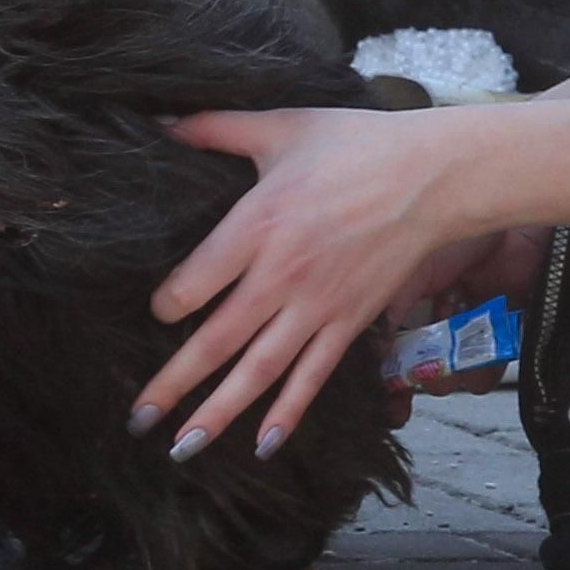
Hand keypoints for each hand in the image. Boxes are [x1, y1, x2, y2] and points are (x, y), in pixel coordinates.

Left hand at [134, 106, 483, 464]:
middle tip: (136, 420)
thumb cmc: (356, 145)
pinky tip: (263, 445)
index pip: (192, 284)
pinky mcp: (348, 322)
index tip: (153, 313)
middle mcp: (281, 276)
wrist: (433, 176)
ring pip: (259, 370)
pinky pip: (313, 376)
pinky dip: (288, 413)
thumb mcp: (280, 126)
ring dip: (219, 412)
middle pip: (215, 341)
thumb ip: (214, 128)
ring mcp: (317, 306)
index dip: (164, 306)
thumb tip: (159, 122)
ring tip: (184, 447)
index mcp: (256, 225)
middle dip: (173, 384)